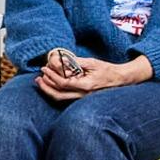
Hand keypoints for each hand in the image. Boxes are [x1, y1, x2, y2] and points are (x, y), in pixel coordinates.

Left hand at [35, 55, 150, 101]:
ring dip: (49, 91)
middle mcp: (83, 95)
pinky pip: (65, 98)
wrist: (120, 80)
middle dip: (45, 87)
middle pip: (59, 95)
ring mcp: (82, 99)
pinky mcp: (81, 99)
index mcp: (86, 85)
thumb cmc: (107, 70)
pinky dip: (56, 92)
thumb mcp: (92, 62)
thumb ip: (76, 63)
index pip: (63, 83)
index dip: (52, 76)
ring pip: (61, 99)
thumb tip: (61, 61)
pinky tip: (50, 85)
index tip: (44, 69)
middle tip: (38, 78)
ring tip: (41, 82)